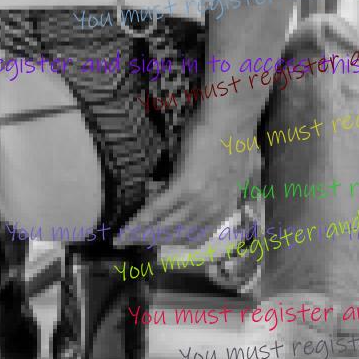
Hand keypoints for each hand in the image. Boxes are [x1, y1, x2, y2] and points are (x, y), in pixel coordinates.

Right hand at [116, 110, 255, 248]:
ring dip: (143, 234)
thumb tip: (202, 187)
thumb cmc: (232, 132)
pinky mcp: (186, 185)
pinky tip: (126, 229)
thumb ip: (217, 183)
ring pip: (166, 225)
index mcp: (226, 204)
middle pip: (179, 235)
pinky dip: (139, 222)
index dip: (176, 241)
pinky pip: (157, 209)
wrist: (233, 117)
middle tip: (135, 242)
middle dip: (155, 240)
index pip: (198, 234)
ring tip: (125, 238)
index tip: (161, 241)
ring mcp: (200, 199)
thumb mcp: (229, 165)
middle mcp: (214, 208)